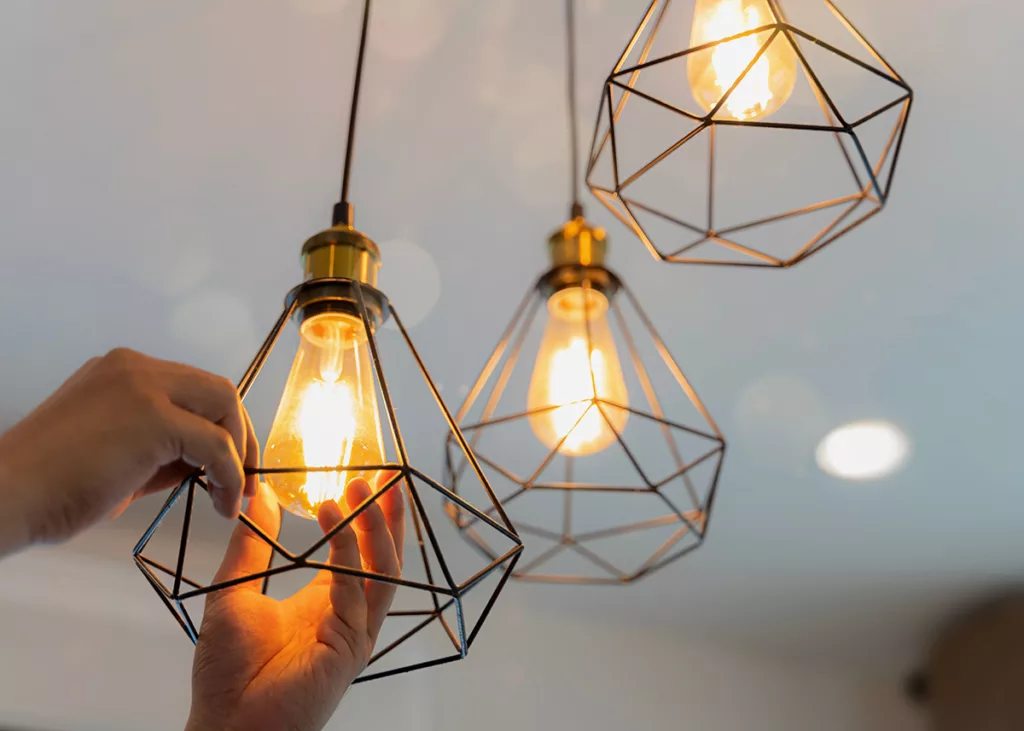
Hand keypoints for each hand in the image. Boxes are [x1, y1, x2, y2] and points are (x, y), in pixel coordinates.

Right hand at [0, 348, 256, 555]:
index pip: (193, 388)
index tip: (230, 464)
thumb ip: (164, 451)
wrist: (7, 497)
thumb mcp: (119, 457)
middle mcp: (135, 368)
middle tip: (245, 479)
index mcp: (123, 372)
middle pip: (218, 390)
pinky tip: (223, 503)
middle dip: (241, 435)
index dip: (220, 426)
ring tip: (233, 496)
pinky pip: (216, 445)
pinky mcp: (154, 419)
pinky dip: (230, 475)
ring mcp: (144, 387)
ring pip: (224, 407)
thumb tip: (208, 464)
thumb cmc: (52, 487)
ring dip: (239, 455)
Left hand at [187, 472, 404, 730]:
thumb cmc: (228, 672)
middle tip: (379, 476)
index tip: (364, 479)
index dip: (364, 517)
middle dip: (384, 516)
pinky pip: (356, 592)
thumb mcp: (233, 592)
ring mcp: (353, 632)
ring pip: (382, 572)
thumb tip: (259, 497)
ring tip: (362, 490)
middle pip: (382, 557)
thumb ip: (250, 546)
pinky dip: (348, 554)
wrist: (225, 724)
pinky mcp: (349, 647)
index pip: (357, 552)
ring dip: (376, 529)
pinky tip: (335, 523)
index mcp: (325, 602)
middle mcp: (347, 615)